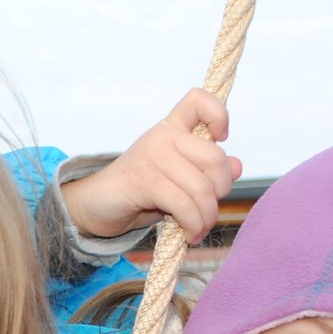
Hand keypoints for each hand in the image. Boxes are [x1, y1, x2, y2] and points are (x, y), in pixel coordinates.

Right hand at [60, 88, 242, 242]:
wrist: (95, 206)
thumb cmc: (139, 192)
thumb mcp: (178, 178)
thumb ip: (206, 170)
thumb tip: (237, 165)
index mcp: (171, 127)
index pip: (199, 100)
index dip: (219, 116)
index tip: (220, 139)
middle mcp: (163, 135)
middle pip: (214, 157)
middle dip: (220, 192)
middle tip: (208, 209)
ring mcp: (152, 155)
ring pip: (201, 188)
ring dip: (206, 217)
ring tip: (198, 229)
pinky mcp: (143, 180)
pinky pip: (183, 205)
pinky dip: (192, 225)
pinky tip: (189, 234)